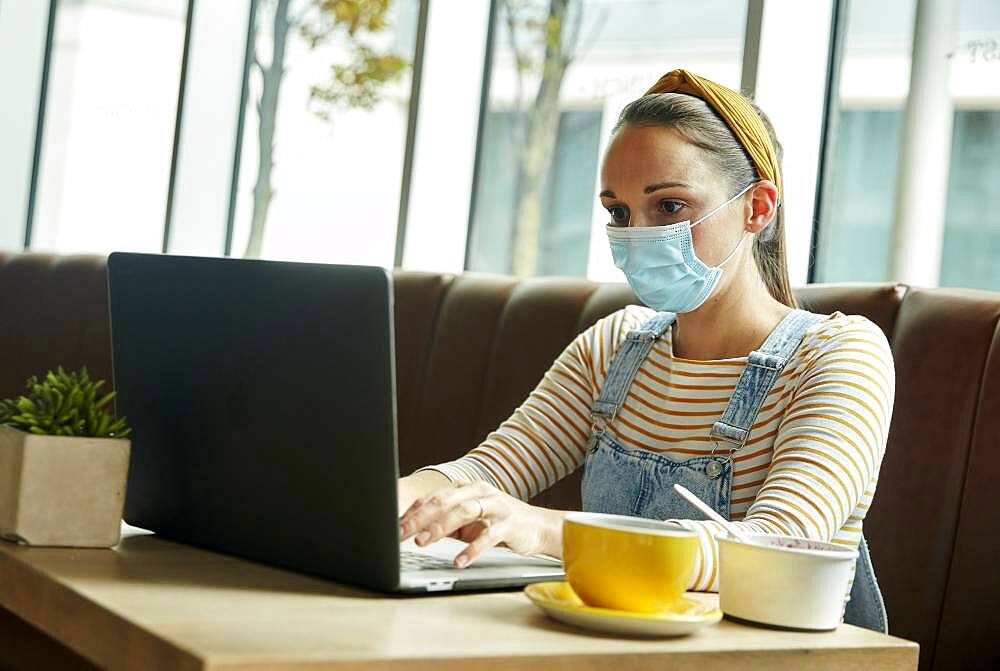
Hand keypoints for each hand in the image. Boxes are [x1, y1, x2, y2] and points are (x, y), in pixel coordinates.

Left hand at [398, 481, 548, 567]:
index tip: (395, 526)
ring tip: (423, 542)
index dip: (413, 511)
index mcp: (467, 488)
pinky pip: (488, 536)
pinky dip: (472, 549)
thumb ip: (446, 520)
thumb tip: (413, 530)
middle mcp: (480, 492)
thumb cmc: (499, 523)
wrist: (539, 527)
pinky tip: (459, 561)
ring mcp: (496, 506)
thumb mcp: (470, 519)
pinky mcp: (509, 524)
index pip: (434, 496)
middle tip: (401, 533)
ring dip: (440, 527)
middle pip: (444, 500)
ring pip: (463, 512)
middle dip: (419, 517)